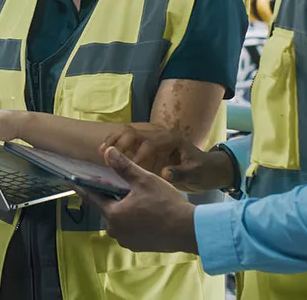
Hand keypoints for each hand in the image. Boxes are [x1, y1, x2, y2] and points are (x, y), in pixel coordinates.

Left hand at [74, 147, 198, 254]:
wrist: (188, 230)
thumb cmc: (166, 204)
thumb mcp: (144, 180)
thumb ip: (123, 167)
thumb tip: (107, 151)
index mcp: (113, 214)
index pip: (91, 197)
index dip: (82, 187)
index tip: (72, 181)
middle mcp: (115, 230)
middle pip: (107, 208)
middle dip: (111, 196)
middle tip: (120, 185)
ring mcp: (127, 240)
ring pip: (119, 219)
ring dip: (124, 209)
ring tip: (137, 199)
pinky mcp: (138, 246)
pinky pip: (130, 230)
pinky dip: (133, 220)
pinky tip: (145, 213)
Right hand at [101, 124, 233, 192]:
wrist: (206, 168)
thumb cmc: (202, 171)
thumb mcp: (196, 173)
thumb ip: (181, 173)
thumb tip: (165, 173)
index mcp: (172, 139)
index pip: (151, 144)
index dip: (139, 155)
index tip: (129, 168)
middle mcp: (160, 133)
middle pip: (134, 132)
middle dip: (119, 143)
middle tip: (106, 155)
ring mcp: (152, 136)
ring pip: (127, 132)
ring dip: (113, 140)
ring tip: (100, 151)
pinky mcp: (146, 143)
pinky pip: (127, 139)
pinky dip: (115, 143)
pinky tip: (104, 152)